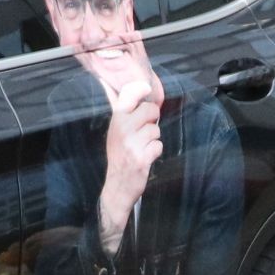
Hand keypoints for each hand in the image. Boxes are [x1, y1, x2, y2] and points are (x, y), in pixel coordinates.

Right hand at [97, 72, 164, 250]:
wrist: (117, 186)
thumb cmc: (119, 156)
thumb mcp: (115, 133)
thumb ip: (124, 113)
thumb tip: (126, 88)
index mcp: (115, 122)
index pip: (127, 95)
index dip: (140, 89)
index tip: (146, 89)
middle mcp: (122, 130)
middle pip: (150, 110)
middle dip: (153, 119)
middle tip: (146, 129)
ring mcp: (131, 145)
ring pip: (156, 129)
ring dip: (154, 138)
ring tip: (143, 146)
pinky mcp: (141, 158)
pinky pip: (158, 145)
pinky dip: (155, 151)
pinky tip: (147, 156)